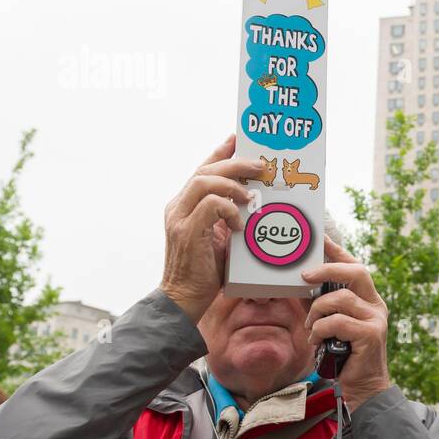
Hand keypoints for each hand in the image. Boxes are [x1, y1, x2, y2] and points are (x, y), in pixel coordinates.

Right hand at [159, 135, 258, 323]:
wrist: (184, 299)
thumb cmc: (206, 273)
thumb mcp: (222, 239)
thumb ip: (231, 219)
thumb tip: (256, 206)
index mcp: (185, 205)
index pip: (203, 169)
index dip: (221, 152)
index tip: (238, 139)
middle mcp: (178, 207)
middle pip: (205, 170)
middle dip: (234, 163)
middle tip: (259, 165)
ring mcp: (179, 218)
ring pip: (203, 181)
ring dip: (232, 183)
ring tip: (251, 196)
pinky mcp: (186, 231)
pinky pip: (209, 206)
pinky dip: (228, 209)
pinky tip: (240, 223)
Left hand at [302, 237, 390, 410]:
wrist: (363, 387)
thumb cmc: (344, 355)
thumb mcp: (330, 324)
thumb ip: (320, 304)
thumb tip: (299, 284)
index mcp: (368, 299)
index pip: (355, 266)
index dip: (337, 251)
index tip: (320, 238)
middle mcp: (376, 305)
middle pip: (356, 272)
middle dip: (327, 269)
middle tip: (304, 276)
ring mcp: (376, 319)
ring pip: (341, 299)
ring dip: (317, 312)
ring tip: (310, 327)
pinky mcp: (371, 335)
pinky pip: (338, 322)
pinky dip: (320, 330)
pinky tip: (317, 342)